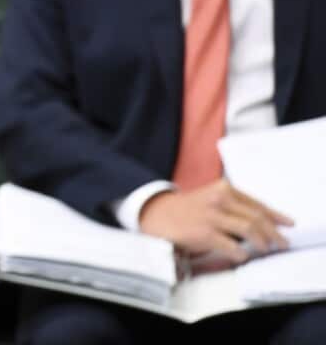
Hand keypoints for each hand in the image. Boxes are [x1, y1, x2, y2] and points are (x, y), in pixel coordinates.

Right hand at [139, 178, 293, 264]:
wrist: (155, 214)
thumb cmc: (185, 209)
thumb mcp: (209, 198)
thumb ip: (231, 205)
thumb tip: (260, 224)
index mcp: (223, 188)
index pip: (257, 204)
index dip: (275, 216)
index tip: (288, 224)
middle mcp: (219, 199)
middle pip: (257, 218)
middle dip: (274, 233)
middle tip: (282, 243)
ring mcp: (212, 216)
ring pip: (250, 230)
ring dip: (263, 243)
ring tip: (265, 249)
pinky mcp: (204, 233)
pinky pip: (233, 246)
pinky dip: (242, 253)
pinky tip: (242, 255)